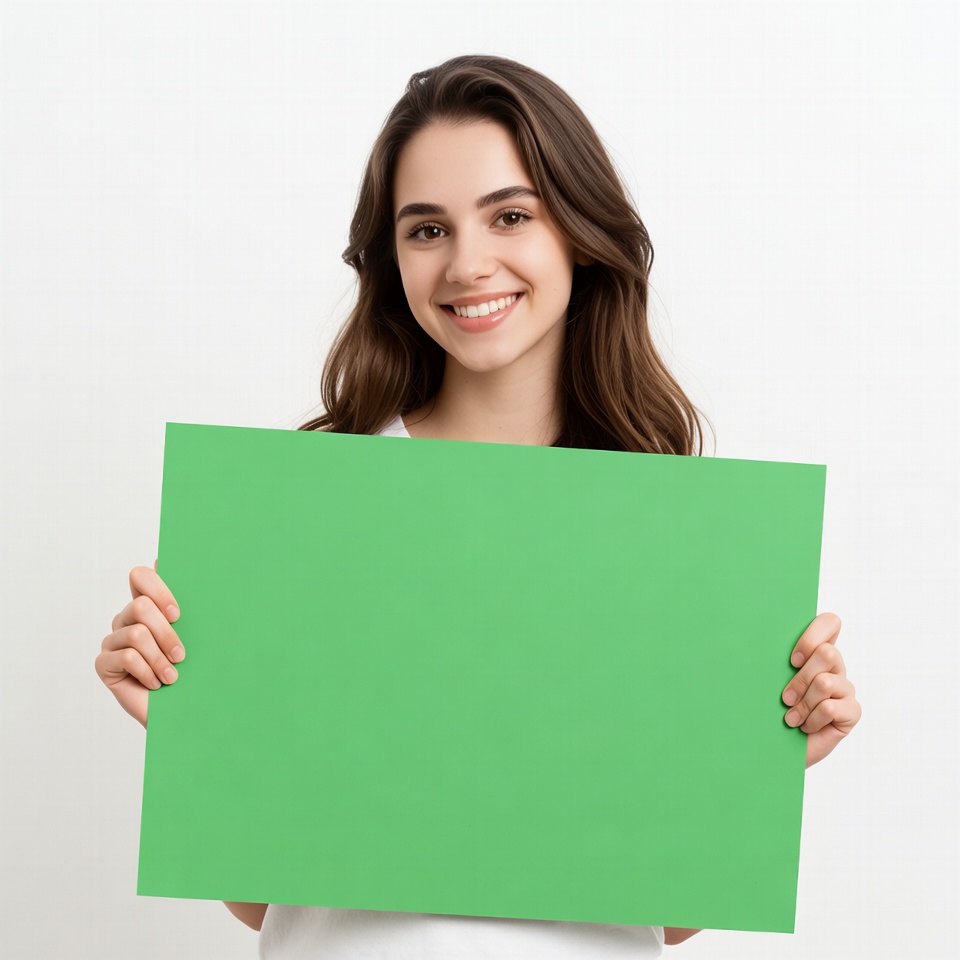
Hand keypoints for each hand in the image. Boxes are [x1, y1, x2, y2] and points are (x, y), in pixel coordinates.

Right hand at [94, 563, 183, 727]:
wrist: (185, 709)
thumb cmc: (194, 669)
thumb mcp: (196, 634)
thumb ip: (186, 604)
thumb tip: (170, 562)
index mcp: (148, 605)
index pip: (141, 576)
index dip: (159, 589)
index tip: (179, 614)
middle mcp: (126, 618)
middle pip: (141, 606)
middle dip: (167, 633)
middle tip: (182, 655)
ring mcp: (113, 640)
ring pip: (137, 633)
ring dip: (160, 658)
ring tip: (172, 676)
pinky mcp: (104, 664)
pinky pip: (127, 657)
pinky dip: (147, 672)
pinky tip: (156, 685)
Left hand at [781, 612, 860, 767]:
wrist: (773, 749)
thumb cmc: (768, 710)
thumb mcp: (766, 680)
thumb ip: (771, 657)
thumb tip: (751, 635)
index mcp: (815, 651)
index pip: (830, 623)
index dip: (812, 636)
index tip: (791, 660)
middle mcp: (835, 667)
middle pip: (827, 653)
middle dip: (801, 678)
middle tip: (785, 698)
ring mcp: (846, 689)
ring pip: (825, 682)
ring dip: (803, 703)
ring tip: (792, 717)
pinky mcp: (852, 712)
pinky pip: (831, 707)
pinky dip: (812, 719)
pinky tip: (806, 727)